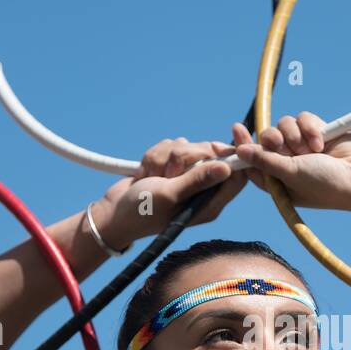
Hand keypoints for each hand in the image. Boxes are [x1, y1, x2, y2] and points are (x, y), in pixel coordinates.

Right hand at [98, 136, 247, 242]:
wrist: (113, 212)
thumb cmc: (141, 211)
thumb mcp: (170, 195)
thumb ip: (198, 180)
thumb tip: (227, 168)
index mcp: (210, 203)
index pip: (237, 176)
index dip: (237, 155)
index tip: (228, 137)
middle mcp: (202, 189)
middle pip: (211, 153)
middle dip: (186, 156)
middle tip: (168, 172)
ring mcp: (186, 176)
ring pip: (188, 146)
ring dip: (165, 156)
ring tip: (153, 176)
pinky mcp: (172, 167)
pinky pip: (171, 146)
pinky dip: (155, 155)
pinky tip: (146, 172)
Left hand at [232, 112, 350, 218]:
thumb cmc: (326, 185)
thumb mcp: (290, 174)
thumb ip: (264, 161)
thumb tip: (239, 151)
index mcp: (278, 181)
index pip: (252, 161)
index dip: (242, 146)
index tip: (235, 129)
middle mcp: (288, 163)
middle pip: (266, 139)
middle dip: (272, 139)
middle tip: (282, 145)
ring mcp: (303, 147)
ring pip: (284, 125)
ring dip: (294, 134)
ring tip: (309, 149)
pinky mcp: (317, 132)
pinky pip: (302, 118)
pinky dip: (310, 127)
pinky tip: (321, 142)